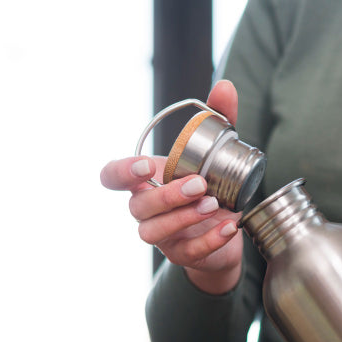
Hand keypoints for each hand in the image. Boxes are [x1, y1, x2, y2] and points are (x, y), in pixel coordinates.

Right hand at [100, 80, 243, 293]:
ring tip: (213, 204)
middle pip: (138, 206)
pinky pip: (188, 252)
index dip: (121, 172)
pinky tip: (230, 226)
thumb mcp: (216, 152)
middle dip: (167, 195)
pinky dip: (210, 240)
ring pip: (154, 232)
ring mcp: (161, 235)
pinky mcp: (182, 254)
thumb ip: (219, 120)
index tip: (146, 166)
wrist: (226, 231)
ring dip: (183, 218)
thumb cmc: (210, 187)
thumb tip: (225, 86)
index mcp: (146, 181)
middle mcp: (146, 209)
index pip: (112, 177)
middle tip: (199, 184)